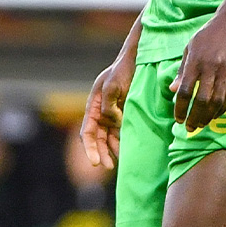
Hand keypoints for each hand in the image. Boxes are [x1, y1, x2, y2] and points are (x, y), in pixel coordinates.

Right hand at [81, 49, 137, 168]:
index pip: (87, 132)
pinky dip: (120, 141)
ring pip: (107, 136)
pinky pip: (119, 131)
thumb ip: (109, 105)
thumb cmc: (123, 70)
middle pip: (96, 138)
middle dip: (100, 153)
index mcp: (93, 105)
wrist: (138, 60)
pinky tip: (126, 150)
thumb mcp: (113, 85)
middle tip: (107, 166)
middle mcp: (100, 111)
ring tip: (117, 163)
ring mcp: (112, 113)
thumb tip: (113, 122)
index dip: (90, 148)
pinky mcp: (124, 112)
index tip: (94, 162)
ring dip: (110, 150)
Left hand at [172, 13, 225, 129]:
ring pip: (217, 100)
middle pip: (202, 99)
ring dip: (209, 116)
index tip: (178, 119)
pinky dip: (224, 107)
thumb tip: (172, 90)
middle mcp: (211, 67)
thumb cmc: (208, 35)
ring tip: (202, 124)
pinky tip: (217, 114)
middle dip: (195, 117)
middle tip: (190, 128)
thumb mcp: (190, 48)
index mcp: (195, 62)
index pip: (185, 91)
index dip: (180, 108)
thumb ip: (182, 71)